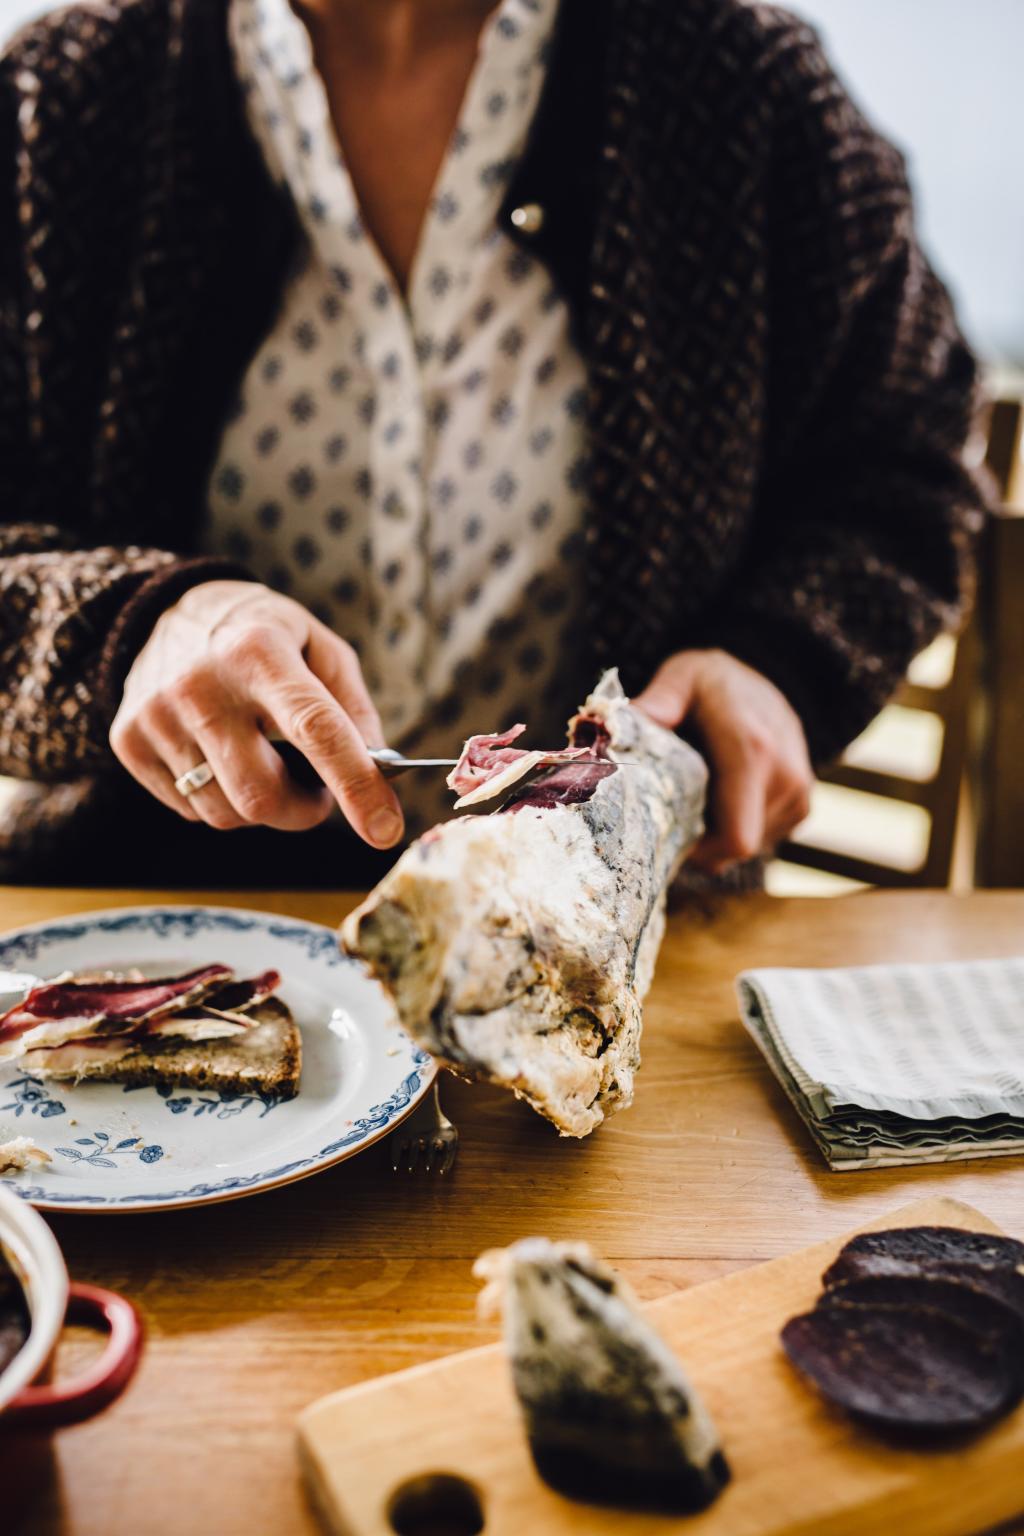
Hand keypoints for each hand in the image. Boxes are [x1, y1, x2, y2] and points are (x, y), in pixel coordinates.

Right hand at [110, 581, 403, 846]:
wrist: (165, 613)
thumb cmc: (262, 638)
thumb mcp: (320, 648)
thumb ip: (354, 709)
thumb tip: (376, 774)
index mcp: (259, 652)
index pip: (315, 729)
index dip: (354, 785)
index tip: (385, 831)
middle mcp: (201, 685)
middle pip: (262, 795)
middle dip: (304, 811)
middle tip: (317, 792)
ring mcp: (157, 716)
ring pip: (226, 813)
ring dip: (263, 808)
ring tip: (265, 765)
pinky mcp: (129, 741)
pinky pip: (192, 810)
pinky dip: (221, 800)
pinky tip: (223, 760)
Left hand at [634, 649, 811, 872]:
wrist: (766, 674)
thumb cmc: (714, 680)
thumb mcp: (681, 678)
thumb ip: (656, 705)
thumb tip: (614, 734)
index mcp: (753, 751)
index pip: (735, 839)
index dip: (698, 851)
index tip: (668, 831)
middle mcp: (785, 776)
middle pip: (736, 849)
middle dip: (702, 843)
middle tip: (674, 813)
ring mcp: (798, 793)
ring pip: (750, 846)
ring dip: (719, 833)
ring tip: (700, 796)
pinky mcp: (802, 804)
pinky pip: (763, 837)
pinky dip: (738, 826)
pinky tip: (722, 796)